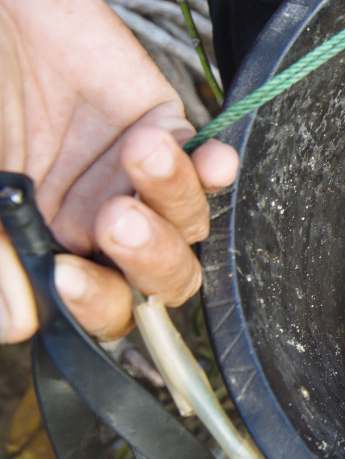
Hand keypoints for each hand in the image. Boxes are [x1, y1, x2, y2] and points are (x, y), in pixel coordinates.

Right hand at [0, 0, 237, 343]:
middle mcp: (97, 224)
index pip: (94, 309)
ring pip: (188, 228)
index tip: (65, 276)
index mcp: (47, 245)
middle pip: (158, 281)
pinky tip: (208, 157)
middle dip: (149, 261)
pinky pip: (205, 168)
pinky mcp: (165, 134)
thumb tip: (17, 324)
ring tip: (138, 154)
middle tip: (116, 221)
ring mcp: (135, 182)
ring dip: (172, 201)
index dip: (92, 307)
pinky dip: (211, 170)